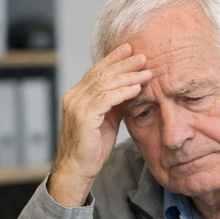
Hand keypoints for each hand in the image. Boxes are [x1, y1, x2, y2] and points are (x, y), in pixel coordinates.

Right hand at [49, 43, 152, 206]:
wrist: (78, 168)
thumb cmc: (92, 147)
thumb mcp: (106, 120)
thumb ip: (114, 103)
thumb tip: (130, 88)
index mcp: (77, 95)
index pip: (96, 70)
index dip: (113, 59)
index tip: (129, 50)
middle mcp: (74, 96)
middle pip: (101, 72)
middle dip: (124, 64)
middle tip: (143, 57)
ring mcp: (76, 105)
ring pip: (105, 83)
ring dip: (128, 77)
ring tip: (146, 72)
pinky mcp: (83, 116)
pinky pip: (106, 98)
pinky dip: (123, 92)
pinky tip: (137, 88)